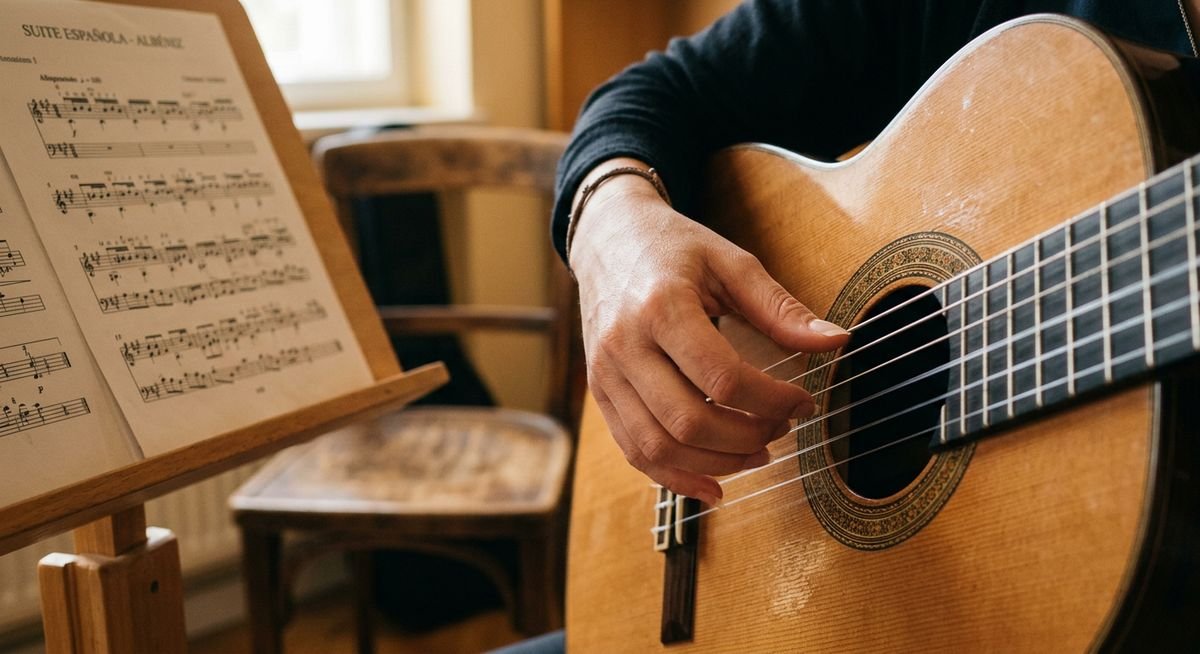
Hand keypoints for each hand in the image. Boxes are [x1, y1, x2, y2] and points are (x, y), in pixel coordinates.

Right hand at [568, 159, 849, 504]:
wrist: (607, 238)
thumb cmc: (672, 248)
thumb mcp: (730, 263)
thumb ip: (780, 308)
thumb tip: (835, 342)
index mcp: (660, 306)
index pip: (722, 376)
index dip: (771, 400)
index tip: (803, 401)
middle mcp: (624, 345)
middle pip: (688, 420)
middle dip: (746, 437)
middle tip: (782, 429)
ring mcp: (606, 373)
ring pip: (658, 446)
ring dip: (715, 463)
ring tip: (756, 453)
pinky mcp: (600, 392)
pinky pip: (634, 451)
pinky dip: (674, 478)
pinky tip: (713, 485)